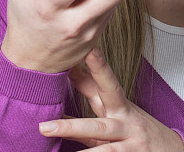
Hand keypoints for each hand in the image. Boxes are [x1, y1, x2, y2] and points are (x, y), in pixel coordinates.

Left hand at [39, 48, 183, 150]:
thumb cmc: (136, 134)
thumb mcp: (114, 118)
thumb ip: (90, 104)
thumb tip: (64, 89)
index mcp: (117, 105)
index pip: (102, 81)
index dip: (94, 63)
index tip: (81, 46)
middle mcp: (123, 117)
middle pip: (105, 95)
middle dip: (85, 81)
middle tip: (63, 70)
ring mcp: (129, 137)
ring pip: (100, 130)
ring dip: (73, 129)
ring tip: (47, 129)